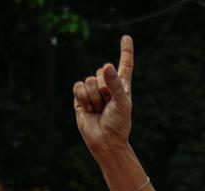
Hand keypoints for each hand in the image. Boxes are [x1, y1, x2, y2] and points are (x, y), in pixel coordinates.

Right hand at [73, 35, 133, 155]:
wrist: (105, 141)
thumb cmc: (118, 124)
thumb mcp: (122, 103)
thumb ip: (115, 84)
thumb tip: (106, 65)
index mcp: (122, 86)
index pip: (125, 65)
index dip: (125, 51)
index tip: (126, 37)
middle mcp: (108, 86)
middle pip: (101, 71)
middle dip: (103, 89)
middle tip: (107, 105)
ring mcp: (94, 92)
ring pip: (89, 80)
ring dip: (94, 97)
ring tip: (99, 110)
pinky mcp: (81, 98)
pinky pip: (78, 87)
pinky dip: (83, 97)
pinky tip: (89, 109)